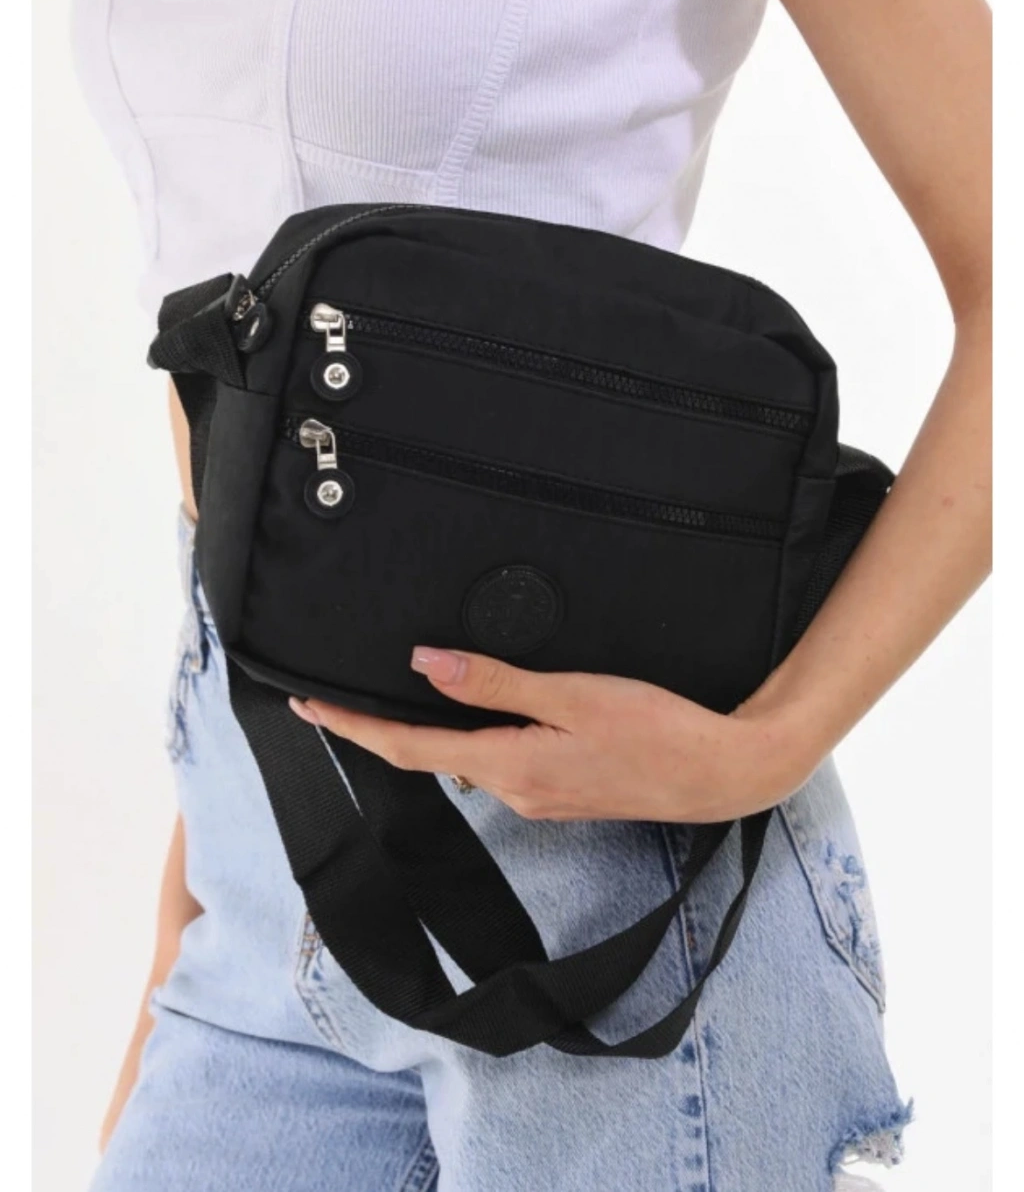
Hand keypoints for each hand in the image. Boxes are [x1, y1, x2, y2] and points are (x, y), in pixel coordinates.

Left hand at [289, 648, 820, 822]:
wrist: (721, 772)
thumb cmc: (655, 730)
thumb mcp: (571, 696)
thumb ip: (496, 684)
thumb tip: (425, 666)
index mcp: (510, 766)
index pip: (409, 748)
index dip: (353, 727)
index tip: (307, 707)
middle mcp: (515, 790)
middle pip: (427, 756)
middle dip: (377, 730)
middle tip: (332, 699)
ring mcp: (539, 795)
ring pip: (461, 759)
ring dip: (420, 733)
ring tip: (389, 701)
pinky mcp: (561, 790)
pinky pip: (495, 762)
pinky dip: (465, 738)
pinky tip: (467, 715)